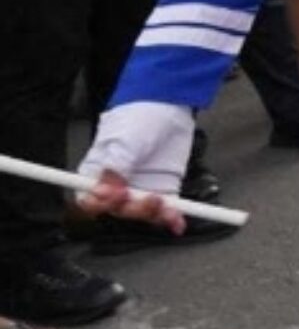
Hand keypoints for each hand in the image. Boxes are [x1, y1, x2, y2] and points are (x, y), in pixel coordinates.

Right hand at [75, 101, 195, 235]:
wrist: (167, 105)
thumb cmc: (136, 118)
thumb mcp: (124, 141)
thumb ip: (116, 166)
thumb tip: (105, 191)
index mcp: (97, 174)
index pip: (91, 201)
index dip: (102, 206)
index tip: (118, 198)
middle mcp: (117, 186)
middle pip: (119, 210)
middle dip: (134, 208)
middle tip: (150, 198)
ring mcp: (141, 188)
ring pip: (142, 213)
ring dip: (154, 214)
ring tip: (166, 207)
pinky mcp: (163, 188)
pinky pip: (165, 209)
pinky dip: (171, 218)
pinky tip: (178, 223)